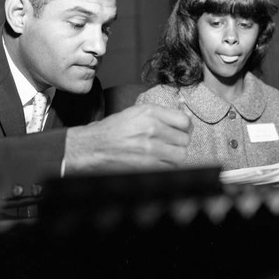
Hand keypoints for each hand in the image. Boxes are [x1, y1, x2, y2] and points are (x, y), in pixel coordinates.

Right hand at [64, 104, 191, 172]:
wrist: (93, 147)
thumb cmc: (112, 130)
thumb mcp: (136, 113)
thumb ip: (160, 115)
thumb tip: (183, 118)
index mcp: (149, 112)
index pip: (184, 120)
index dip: (185, 127)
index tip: (182, 130)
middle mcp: (152, 128)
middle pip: (184, 138)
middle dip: (179, 141)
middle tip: (171, 142)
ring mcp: (151, 148)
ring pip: (181, 154)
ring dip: (175, 154)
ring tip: (166, 152)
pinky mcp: (148, 165)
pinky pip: (170, 166)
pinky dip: (167, 165)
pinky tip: (158, 161)